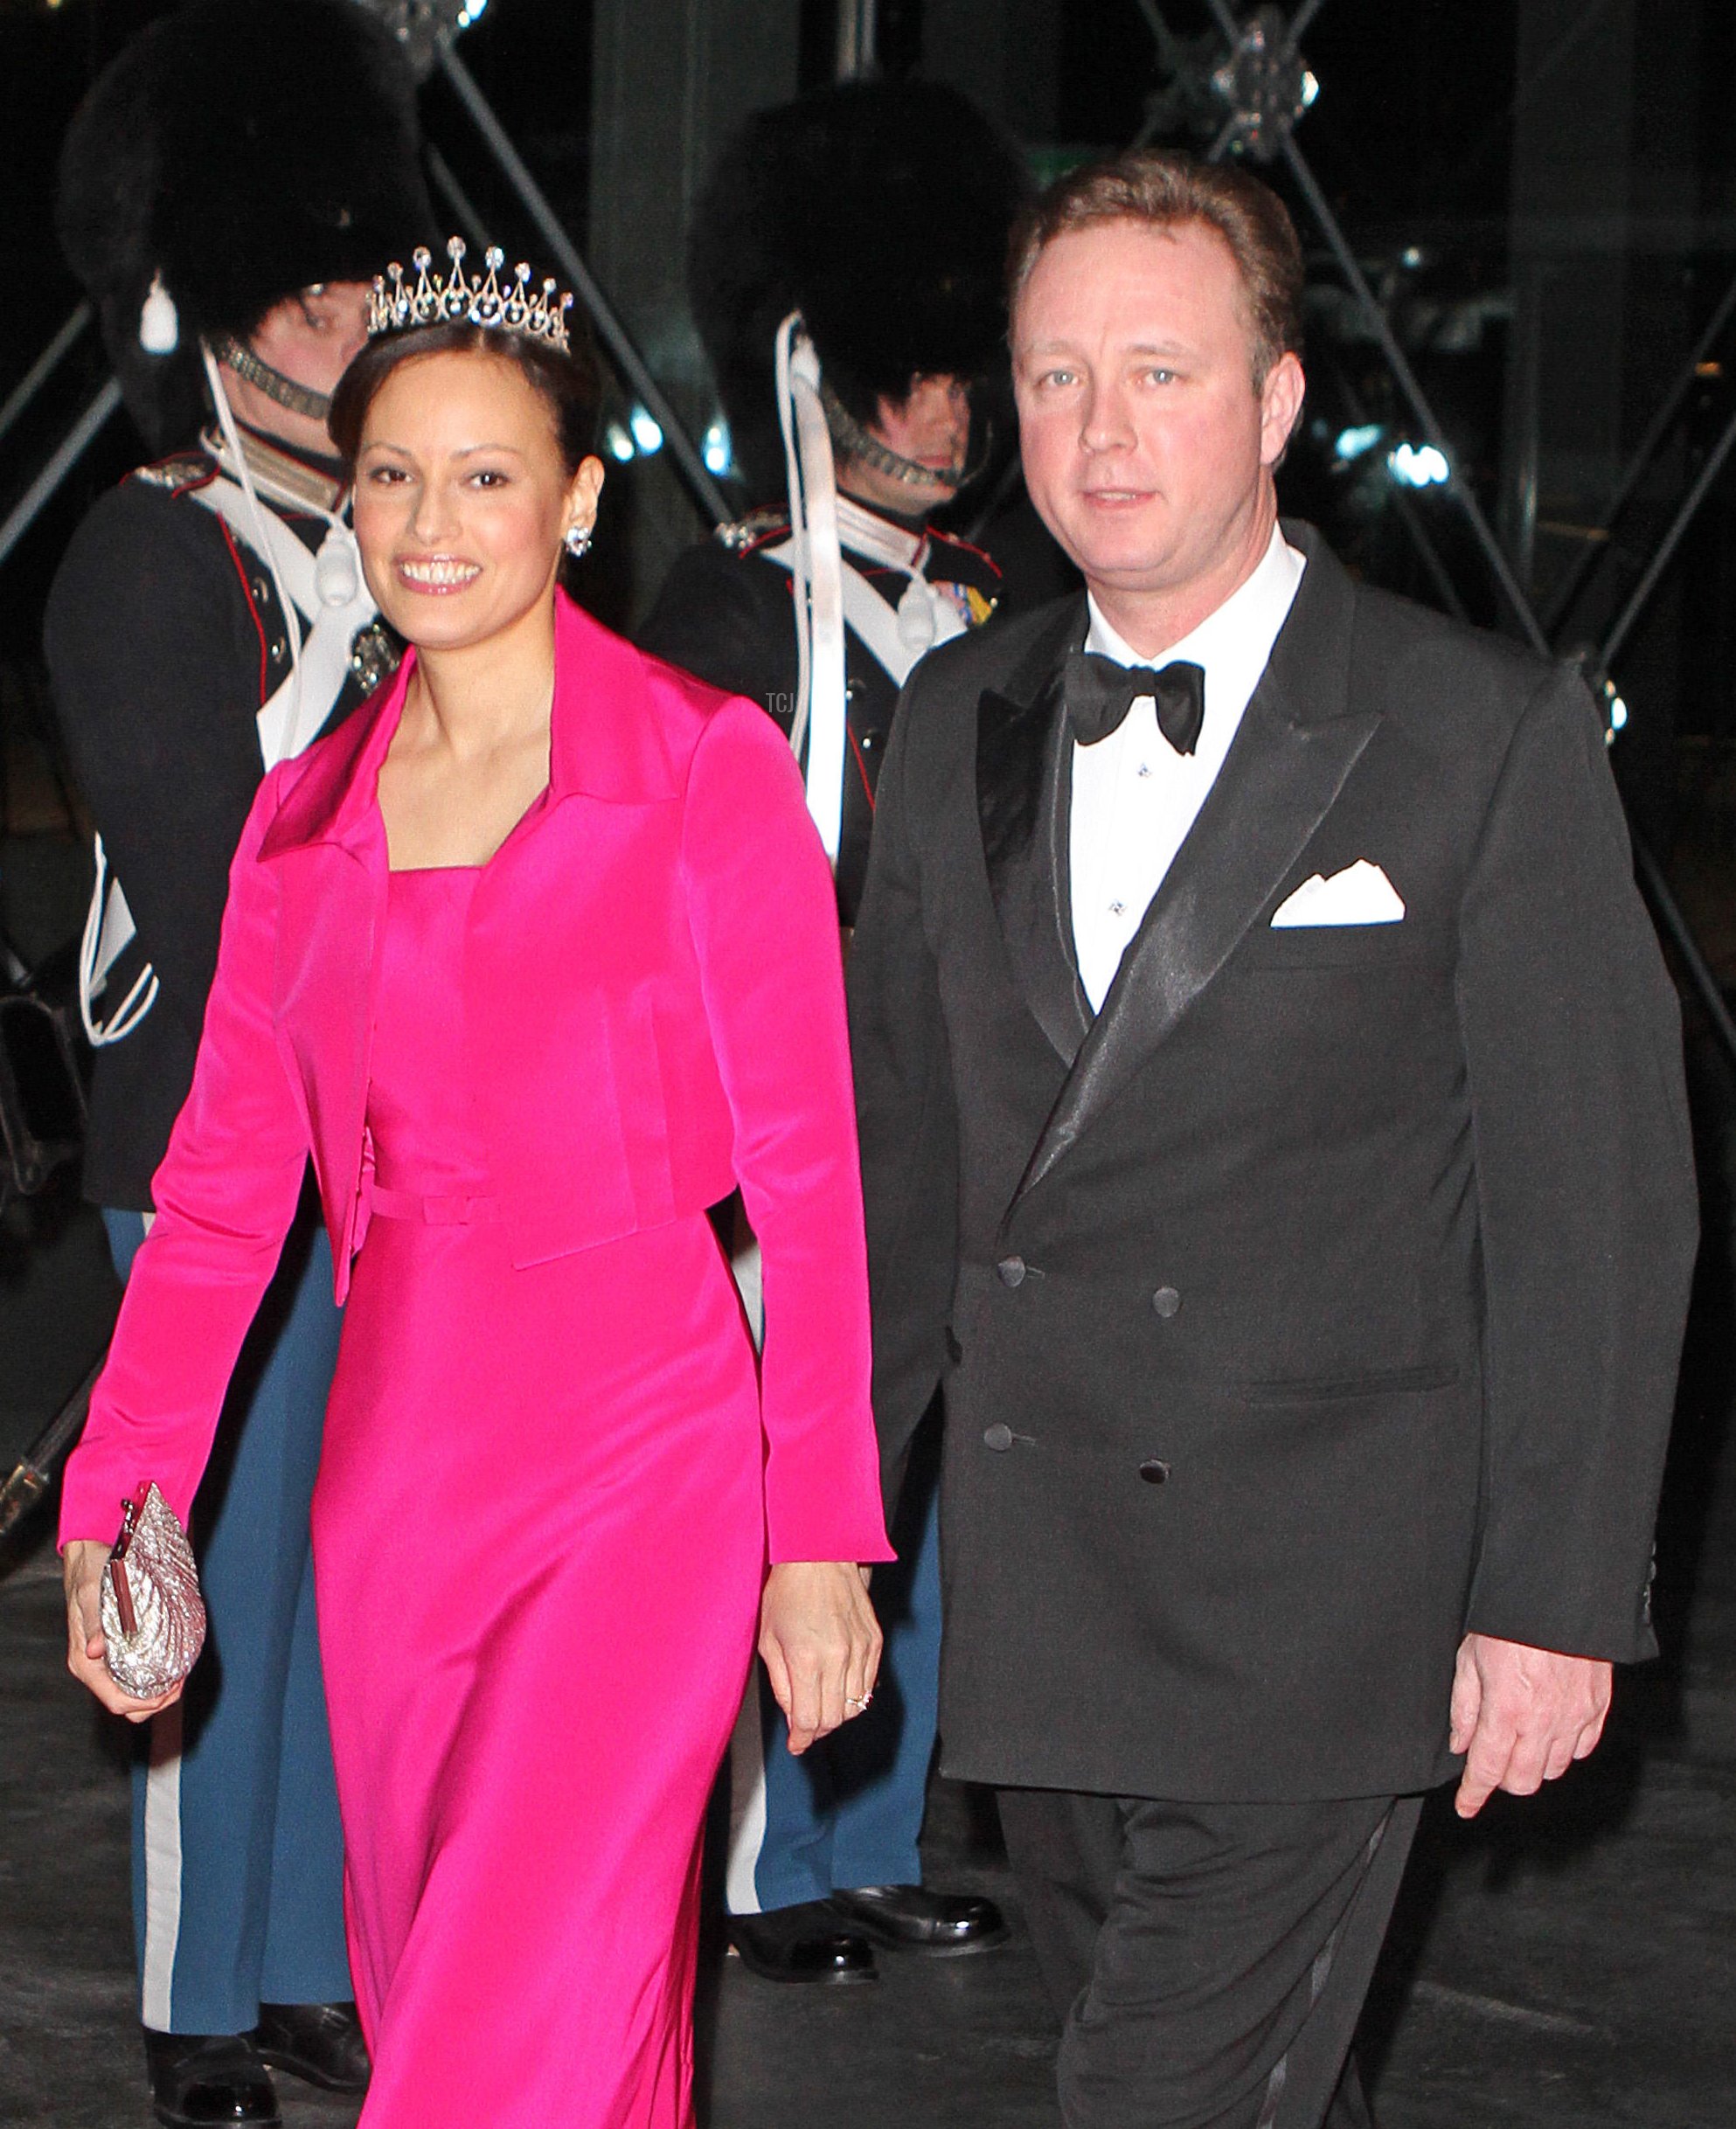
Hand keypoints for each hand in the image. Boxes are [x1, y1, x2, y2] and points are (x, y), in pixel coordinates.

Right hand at [62, 1540, 182, 1724]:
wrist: (89, 1555)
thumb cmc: (89, 1573)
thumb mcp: (91, 1595)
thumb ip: (95, 1625)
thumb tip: (95, 1652)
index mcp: (86, 1664)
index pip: (116, 1701)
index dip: (146, 1704)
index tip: (173, 1689)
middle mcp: (94, 1668)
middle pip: (127, 1704)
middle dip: (157, 1700)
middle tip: (182, 1681)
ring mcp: (105, 1662)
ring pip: (133, 1692)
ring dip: (158, 1690)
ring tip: (181, 1674)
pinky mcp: (116, 1651)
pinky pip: (136, 1674)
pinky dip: (155, 1676)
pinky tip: (173, 1663)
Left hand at [758, 1561, 882, 1755]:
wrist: (820, 1556)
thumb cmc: (787, 1592)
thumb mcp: (768, 1640)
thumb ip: (781, 1684)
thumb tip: (793, 1718)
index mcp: (806, 1658)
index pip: (811, 1720)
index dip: (802, 1739)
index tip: (796, 1745)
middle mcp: (838, 1657)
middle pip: (835, 1718)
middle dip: (817, 1729)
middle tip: (805, 1726)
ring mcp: (861, 1649)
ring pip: (855, 1705)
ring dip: (837, 1713)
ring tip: (821, 1703)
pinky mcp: (875, 1641)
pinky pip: (869, 1684)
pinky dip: (855, 1693)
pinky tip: (838, 1685)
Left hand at [1449, 1632, 1610, 1817]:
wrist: (1559, 1596)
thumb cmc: (1509, 1621)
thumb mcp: (1470, 1657)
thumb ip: (1465, 1706)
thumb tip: (1461, 1743)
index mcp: (1506, 1710)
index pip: (1488, 1769)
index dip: (1474, 1794)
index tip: (1465, 1806)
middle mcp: (1543, 1722)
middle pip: (1523, 1781)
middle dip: (1502, 1779)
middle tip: (1491, 1761)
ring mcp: (1575, 1718)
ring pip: (1553, 1771)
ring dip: (1533, 1765)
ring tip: (1520, 1740)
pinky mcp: (1597, 1708)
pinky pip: (1582, 1750)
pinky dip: (1563, 1750)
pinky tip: (1549, 1733)